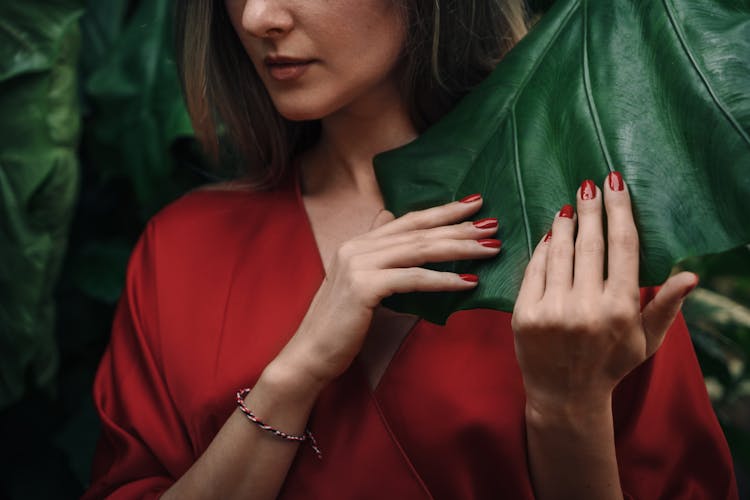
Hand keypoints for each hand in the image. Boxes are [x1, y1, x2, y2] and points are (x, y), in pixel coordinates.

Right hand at [276, 194, 501, 386]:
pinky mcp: (364, 287)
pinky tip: (468, 282)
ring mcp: (359, 265)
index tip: (474, 204)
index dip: (442, 211)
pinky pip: (413, 279)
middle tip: (494, 223)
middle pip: (419, 231)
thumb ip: (375, 250)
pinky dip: (443, 279)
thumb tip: (389, 218)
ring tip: (490, 249)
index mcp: (358, 243)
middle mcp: (357, 247)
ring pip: (419, 250)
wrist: (309, 353)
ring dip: (459, 249)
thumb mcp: (357, 280)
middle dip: (459, 227)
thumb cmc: (339, 325)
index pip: (408, 220)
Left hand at [511, 173, 697, 415]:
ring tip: (570, 207)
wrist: (565, 396)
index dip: (619, 210)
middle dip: (590, 208)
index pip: (622, 246)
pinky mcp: (524, 314)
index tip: (615, 184)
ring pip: (560, 252)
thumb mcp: (646, 341)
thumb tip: (691, 275)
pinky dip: (543, 248)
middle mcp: (586, 308)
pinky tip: (550, 234)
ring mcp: (552, 311)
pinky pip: (534, 270)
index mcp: (620, 310)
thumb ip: (665, 306)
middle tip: (588, 184)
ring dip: (565, 224)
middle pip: (590, 243)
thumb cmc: (610, 364)